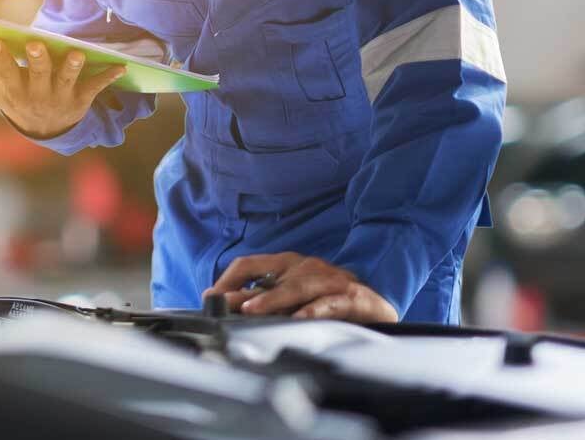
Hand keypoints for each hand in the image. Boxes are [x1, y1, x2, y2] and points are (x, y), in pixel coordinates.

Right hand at [0, 39, 125, 138]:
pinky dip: (108, 77)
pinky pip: (95, 87)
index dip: (1, 58)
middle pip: (37, 75)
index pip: (5, 72)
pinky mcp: (81, 99)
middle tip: (37, 43)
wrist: (43, 131)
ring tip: (76, 53)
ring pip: (67, 80)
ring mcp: (60, 97)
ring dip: (72, 67)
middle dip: (37, 61)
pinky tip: (120, 66)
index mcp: (13, 90)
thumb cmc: (13, 98)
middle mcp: (36, 95)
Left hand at [203, 252, 398, 322]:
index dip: (228, 280)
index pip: (250, 265)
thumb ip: (262, 301)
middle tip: (224, 305)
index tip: (210, 297)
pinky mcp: (349, 297)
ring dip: (273, 299)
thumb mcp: (290, 298)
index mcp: (287, 265)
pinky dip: (313, 310)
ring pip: (297, 287)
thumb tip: (227, 309)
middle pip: (269, 275)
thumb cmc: (327, 300)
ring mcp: (327, 280)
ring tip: (253, 310)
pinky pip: (328, 303)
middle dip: (245, 292)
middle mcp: (304, 267)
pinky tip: (299, 319)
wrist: (375, 305)